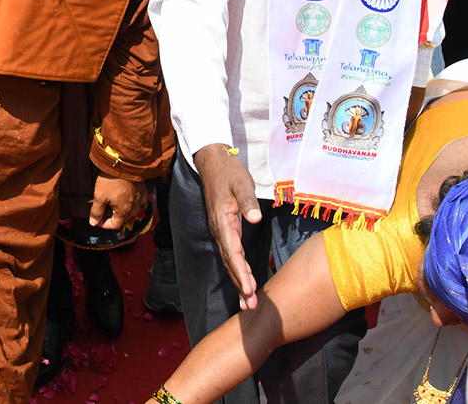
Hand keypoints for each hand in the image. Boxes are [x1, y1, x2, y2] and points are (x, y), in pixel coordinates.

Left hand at [90, 175, 141, 229]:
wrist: (125, 162)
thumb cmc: (112, 178)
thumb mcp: (99, 195)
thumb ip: (96, 211)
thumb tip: (93, 222)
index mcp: (124, 211)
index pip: (114, 225)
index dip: (104, 224)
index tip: (97, 219)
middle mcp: (134, 208)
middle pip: (122, 218)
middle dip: (111, 215)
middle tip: (102, 207)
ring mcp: (140, 199)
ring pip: (129, 209)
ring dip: (119, 207)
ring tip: (110, 198)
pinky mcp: (143, 191)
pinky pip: (136, 200)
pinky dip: (128, 199)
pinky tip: (122, 193)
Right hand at [194, 144, 262, 308]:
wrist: (213, 162)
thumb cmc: (228, 171)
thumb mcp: (240, 182)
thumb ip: (247, 200)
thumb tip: (254, 218)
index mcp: (222, 220)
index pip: (232, 251)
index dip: (240, 271)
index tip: (249, 288)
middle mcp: (219, 229)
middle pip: (230, 262)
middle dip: (240, 284)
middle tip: (249, 305)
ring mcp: (221, 231)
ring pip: (230, 261)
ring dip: (239, 282)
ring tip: (247, 303)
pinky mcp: (225, 230)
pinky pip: (232, 255)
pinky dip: (238, 270)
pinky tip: (246, 283)